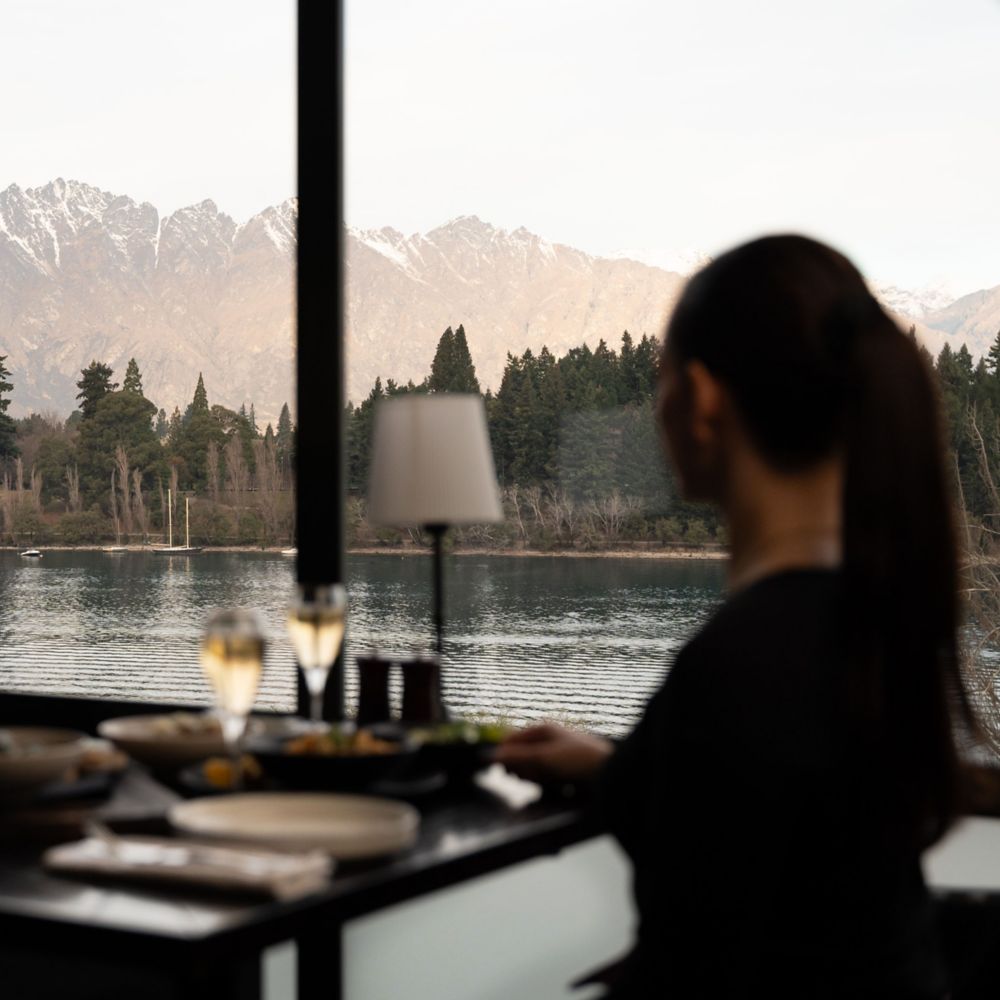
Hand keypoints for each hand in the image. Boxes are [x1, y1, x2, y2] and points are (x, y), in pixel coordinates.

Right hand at [493, 723, 612, 782]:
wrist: (609, 772)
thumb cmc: (576, 760)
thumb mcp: (543, 758)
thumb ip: (516, 757)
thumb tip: (491, 755)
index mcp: (541, 729)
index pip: (511, 740)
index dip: (505, 756)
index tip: (506, 772)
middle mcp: (547, 739)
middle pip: (521, 756)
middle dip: (525, 769)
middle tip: (536, 776)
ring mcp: (555, 754)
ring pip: (532, 768)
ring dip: (537, 777)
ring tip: (551, 781)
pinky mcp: (563, 768)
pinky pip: (545, 776)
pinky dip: (548, 782)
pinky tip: (559, 786)